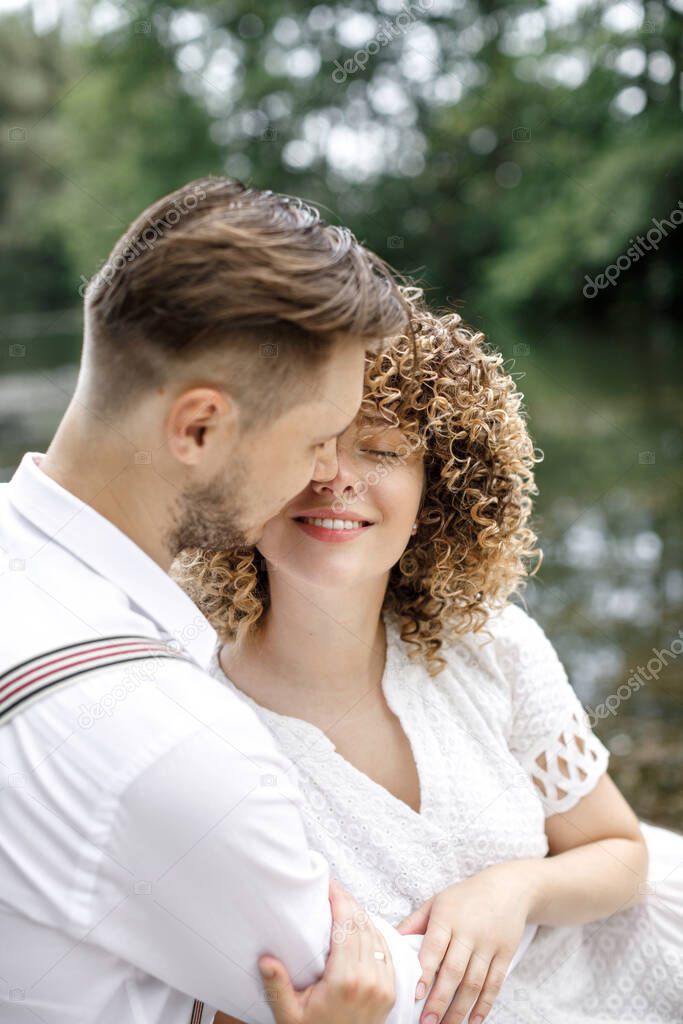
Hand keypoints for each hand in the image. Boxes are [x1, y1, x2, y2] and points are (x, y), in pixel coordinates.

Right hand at [255, 879, 395, 1023]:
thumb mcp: (289, 1015)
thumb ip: (278, 986)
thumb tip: (266, 958)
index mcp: (345, 980)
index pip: (346, 926)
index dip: (338, 899)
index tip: (327, 884)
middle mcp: (370, 979)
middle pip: (362, 925)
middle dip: (348, 902)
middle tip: (332, 889)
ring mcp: (384, 984)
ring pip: (376, 934)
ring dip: (361, 915)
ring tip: (344, 903)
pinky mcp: (390, 991)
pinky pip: (386, 951)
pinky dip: (374, 933)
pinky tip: (361, 926)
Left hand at [396, 860, 536, 1023]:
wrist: (508, 887)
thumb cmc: (465, 897)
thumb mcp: (437, 902)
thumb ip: (414, 923)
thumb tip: (391, 943)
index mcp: (447, 917)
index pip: (434, 947)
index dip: (426, 972)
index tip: (415, 995)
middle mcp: (469, 932)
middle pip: (454, 971)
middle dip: (440, 1000)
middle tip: (427, 1023)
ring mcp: (489, 944)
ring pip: (474, 982)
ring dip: (460, 1009)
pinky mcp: (505, 954)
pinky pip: (495, 984)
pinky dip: (485, 1005)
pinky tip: (474, 1021)